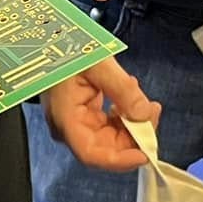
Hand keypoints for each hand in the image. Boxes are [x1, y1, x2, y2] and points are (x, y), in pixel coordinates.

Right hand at [42, 58, 159, 171]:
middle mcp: (70, 128)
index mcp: (66, 118)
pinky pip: (108, 127)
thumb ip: (123, 89)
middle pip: (107, 148)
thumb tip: (143, 114)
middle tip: (152, 113)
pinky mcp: (83, 116)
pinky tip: (129, 99)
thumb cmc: (65, 50)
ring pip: (111, 138)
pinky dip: (124, 117)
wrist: (50, 40)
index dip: (120, 160)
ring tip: (145, 103)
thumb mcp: (98, 65)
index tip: (144, 154)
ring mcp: (76, 123)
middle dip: (135, 136)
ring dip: (133, 125)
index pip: (92, 154)